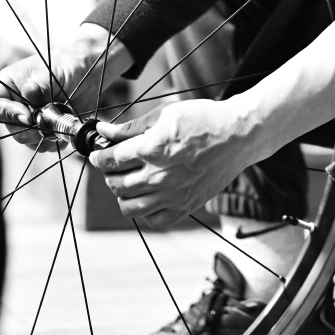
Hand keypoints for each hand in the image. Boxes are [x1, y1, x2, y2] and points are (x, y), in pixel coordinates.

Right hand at [0, 25, 129, 148]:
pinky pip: (40, 145)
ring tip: (59, 118)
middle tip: (47, 121)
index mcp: (7, 85)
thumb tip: (28, 94)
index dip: (5, 114)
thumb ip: (39, 86)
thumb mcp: (51, 71)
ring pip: (24, 139)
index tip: (27, 116)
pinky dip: (52, 140)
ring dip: (42, 134)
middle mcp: (14, 104)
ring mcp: (27, 118)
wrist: (87, 73)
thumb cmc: (65, 64)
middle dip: (29, 128)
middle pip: (8, 127)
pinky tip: (62, 126)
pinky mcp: (42, 129)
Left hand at [90, 99, 251, 227]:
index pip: (111, 160)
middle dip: (108, 173)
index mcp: (152, 149)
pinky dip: (144, 211)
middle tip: (113, 164)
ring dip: (122, 194)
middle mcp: (159, 176)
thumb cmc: (202, 119)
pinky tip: (148, 196)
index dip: (98, 157)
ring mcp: (173, 195)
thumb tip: (104, 130)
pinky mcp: (186, 207)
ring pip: (129, 206)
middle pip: (116, 184)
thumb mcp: (165, 114)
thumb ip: (132, 126)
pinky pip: (153, 220)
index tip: (97, 154)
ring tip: (128, 181)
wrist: (237, 136)